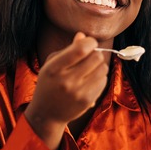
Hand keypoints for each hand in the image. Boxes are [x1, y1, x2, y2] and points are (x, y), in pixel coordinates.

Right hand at [25, 32, 108, 149]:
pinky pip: (103, 81)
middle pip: (95, 58)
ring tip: (90, 68)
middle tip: (90, 56)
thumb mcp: (52, 65)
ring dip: (99, 65)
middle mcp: (66, 81)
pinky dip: (100, 77)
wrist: (47, 113)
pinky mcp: (87, 101)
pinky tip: (90, 80)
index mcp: (54, 68)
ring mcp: (78, 93)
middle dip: (95, 53)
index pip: (80, 49)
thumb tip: (83, 35)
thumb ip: (68, 50)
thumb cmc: (49, 84)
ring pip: (103, 69)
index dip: (90, 42)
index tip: (89, 43)